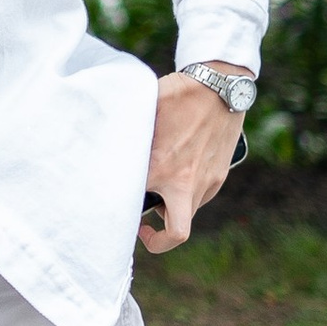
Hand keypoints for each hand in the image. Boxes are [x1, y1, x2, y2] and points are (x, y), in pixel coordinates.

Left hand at [137, 68, 247, 250]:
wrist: (221, 85)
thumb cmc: (178, 95)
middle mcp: (185, 181)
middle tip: (143, 227)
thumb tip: (105, 147)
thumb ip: (130, 138)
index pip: (139, 209)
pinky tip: (177, 172)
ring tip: (158, 190)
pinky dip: (186, 194)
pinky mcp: (219, 175)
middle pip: (176, 233)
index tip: (124, 218)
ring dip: (172, 210)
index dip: (129, 222)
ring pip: (187, 213)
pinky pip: (200, 197)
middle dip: (159, 240)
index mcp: (161, 168)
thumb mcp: (146, 115)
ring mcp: (206, 181)